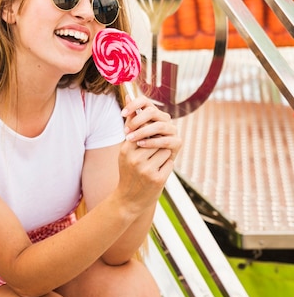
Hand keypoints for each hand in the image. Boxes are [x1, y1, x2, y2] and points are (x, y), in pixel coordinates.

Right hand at [115, 95, 181, 211]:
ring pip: (164, 149)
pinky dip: (166, 165)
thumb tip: (131, 97)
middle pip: (157, 139)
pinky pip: (169, 162)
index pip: (145, 129)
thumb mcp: (126, 149)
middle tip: (156, 148)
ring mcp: (147, 170)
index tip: (152, 135)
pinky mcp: (158, 179)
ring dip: (163, 153)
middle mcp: (136, 159)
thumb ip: (130, 125)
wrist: (129, 200)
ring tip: (156, 161)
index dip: (151, 132)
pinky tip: (159, 171)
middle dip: (158, 142)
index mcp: (127, 150)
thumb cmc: (128, 170)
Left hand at [122, 94, 180, 161]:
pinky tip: (141, 144)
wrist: (150, 165)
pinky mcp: (177, 142)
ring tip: (130, 139)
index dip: (133, 105)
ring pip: (158, 126)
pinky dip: (151, 142)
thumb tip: (127, 96)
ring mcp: (172, 129)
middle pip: (152, 112)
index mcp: (153, 112)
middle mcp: (164, 118)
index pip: (144, 101)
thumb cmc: (140, 145)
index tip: (122, 114)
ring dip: (142, 132)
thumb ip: (131, 116)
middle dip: (137, 120)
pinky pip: (164, 140)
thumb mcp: (134, 130)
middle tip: (126, 131)